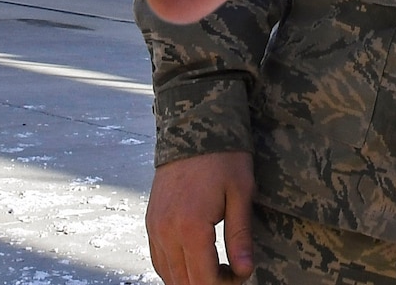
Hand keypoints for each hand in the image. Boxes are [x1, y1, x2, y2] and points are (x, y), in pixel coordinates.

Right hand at [147, 150, 255, 284]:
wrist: (193, 126)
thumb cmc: (224, 157)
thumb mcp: (241, 193)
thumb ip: (240, 236)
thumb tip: (245, 271)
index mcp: (191, 228)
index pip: (204, 281)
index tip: (243, 274)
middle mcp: (166, 232)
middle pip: (184, 283)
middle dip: (210, 284)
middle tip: (232, 273)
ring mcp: (155, 227)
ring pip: (168, 275)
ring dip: (192, 279)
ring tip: (217, 267)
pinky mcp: (151, 221)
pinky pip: (158, 258)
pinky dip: (175, 269)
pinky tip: (195, 261)